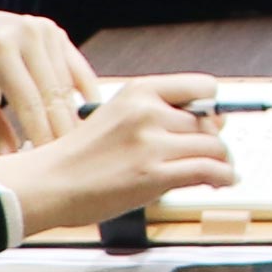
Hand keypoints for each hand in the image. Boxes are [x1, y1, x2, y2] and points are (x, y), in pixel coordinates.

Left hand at [0, 0, 92, 150]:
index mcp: (0, 48)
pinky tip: (90, 118)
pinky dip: (84, 94)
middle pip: (54, 94)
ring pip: (69, 84)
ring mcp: (46, 30)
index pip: (29, 103)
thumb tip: (15, 162)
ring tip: (78, 148)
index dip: (41, 137)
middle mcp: (28, 33)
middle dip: (62, 132)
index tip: (50, 166)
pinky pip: (78, 69)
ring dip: (73, 117)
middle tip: (71, 163)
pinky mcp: (57, 33)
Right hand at [0, 79, 235, 238]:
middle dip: (215, 141)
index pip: (202, 87)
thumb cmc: (77, 157)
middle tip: (213, 155)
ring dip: (222, 162)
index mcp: (139, 91)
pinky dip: (224, 177)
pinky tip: (222, 183)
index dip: (213, 108)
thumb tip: (199, 125)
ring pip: (214, 147)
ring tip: (220, 172)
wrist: (47, 184)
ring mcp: (152, 143)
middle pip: (210, 122)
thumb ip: (152, 115)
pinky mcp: (154, 175)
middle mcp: (148, 111)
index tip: (214, 122)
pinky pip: (209, 171)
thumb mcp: (115, 116)